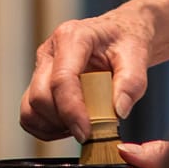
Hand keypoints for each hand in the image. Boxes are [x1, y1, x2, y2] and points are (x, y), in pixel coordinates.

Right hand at [19, 0, 168, 142]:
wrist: (119, 34)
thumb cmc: (125, 42)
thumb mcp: (138, 56)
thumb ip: (132, 83)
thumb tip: (118, 112)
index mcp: (72, 37)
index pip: (62, 79)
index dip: (72, 111)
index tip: (87, 133)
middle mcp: (50, 51)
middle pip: (40, 96)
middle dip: (64, 120)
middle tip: (91, 129)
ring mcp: (41, 67)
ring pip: (30, 108)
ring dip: (53, 126)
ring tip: (82, 125)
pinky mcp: (38, 82)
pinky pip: (30, 115)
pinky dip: (47, 128)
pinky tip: (70, 125)